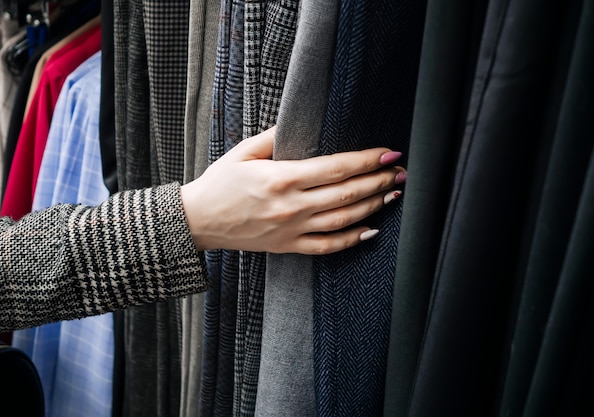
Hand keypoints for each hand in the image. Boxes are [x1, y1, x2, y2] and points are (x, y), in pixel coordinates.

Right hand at [180, 126, 405, 254]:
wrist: (198, 221)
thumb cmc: (219, 183)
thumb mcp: (243, 152)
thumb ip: (274, 138)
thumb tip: (301, 124)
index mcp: (282, 178)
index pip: (336, 168)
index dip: (367, 160)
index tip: (388, 153)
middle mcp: (291, 205)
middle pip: (347, 193)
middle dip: (378, 181)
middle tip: (401, 173)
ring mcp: (291, 229)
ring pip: (343, 219)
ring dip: (373, 206)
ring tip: (393, 194)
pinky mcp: (288, 246)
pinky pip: (327, 246)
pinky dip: (352, 239)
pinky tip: (370, 230)